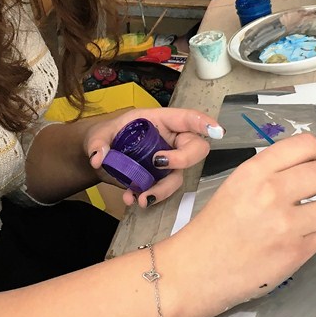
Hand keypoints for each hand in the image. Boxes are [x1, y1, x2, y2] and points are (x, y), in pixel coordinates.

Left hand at [84, 108, 220, 207]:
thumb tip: (100, 157)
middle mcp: (169, 140)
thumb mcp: (99, 134)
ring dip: (163, 189)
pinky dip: (150, 197)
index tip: (216, 131)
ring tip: (141, 197)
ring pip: (180, 175)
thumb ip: (99, 143)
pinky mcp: (160, 179)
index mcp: (159, 120)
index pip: (187, 118)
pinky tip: (131, 199)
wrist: (100, 156)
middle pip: (195, 148)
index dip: (204, 123)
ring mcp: (168, 161)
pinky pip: (164, 190)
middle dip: (184, 159)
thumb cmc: (107, 136)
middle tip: (159, 164)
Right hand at [170, 134, 315, 309]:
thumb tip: (308, 166)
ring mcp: (285, 224)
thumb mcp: (237, 185)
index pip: (305, 146)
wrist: (198, 268)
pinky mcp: (295, 253)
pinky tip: (308, 233)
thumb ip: (270, 172)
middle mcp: (271, 192)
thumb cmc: (214, 228)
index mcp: (254, 171)